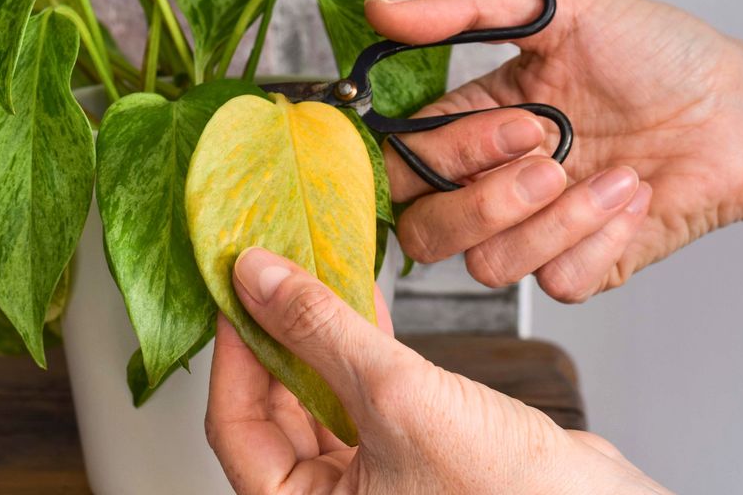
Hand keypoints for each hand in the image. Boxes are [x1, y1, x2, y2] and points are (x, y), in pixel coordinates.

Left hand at [206, 247, 669, 493]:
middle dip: (276, 335)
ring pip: (318, 395)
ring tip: (314, 272)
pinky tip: (362, 300)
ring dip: (319, 333)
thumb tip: (258, 280)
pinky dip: (359, 345)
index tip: (237, 287)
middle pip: (273, 409)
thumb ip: (322, 332)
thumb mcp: (397, 397)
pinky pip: (361, 392)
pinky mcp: (408, 447)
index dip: (234, 351)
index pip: (235, 426)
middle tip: (272, 270)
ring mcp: (371, 476)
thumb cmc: (508, 494)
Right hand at [366, 0, 742, 301]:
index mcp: (472, 125)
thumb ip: (468, 6)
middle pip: (424, 233)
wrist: (741, 109)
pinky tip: (635, 199)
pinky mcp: (583, 267)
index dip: (446, 156)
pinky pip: (556, 284)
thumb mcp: (561, 6)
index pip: (403, 165)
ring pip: (487, 267)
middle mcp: (493, 184)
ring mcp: (536, 231)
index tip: (522, 119)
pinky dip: (599, 241)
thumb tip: (380, 10)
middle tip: (553, 154)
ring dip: (557, 219)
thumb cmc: (656, 53)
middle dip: (487, 200)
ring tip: (616, 174)